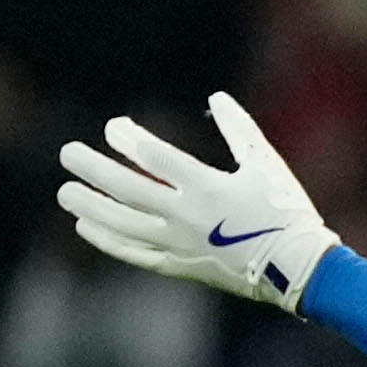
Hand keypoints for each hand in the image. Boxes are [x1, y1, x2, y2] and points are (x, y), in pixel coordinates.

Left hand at [57, 91, 340, 312]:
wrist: (300, 269)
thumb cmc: (288, 212)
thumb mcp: (268, 166)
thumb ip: (240, 130)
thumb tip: (216, 97)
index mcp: (209, 187)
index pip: (154, 156)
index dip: (128, 138)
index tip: (114, 128)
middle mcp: (188, 215)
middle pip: (127, 188)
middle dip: (93, 168)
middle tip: (68, 153)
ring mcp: (181, 243)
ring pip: (123, 223)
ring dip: (90, 206)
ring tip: (65, 192)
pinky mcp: (182, 266)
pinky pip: (136, 254)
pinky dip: (109, 241)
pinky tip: (87, 227)